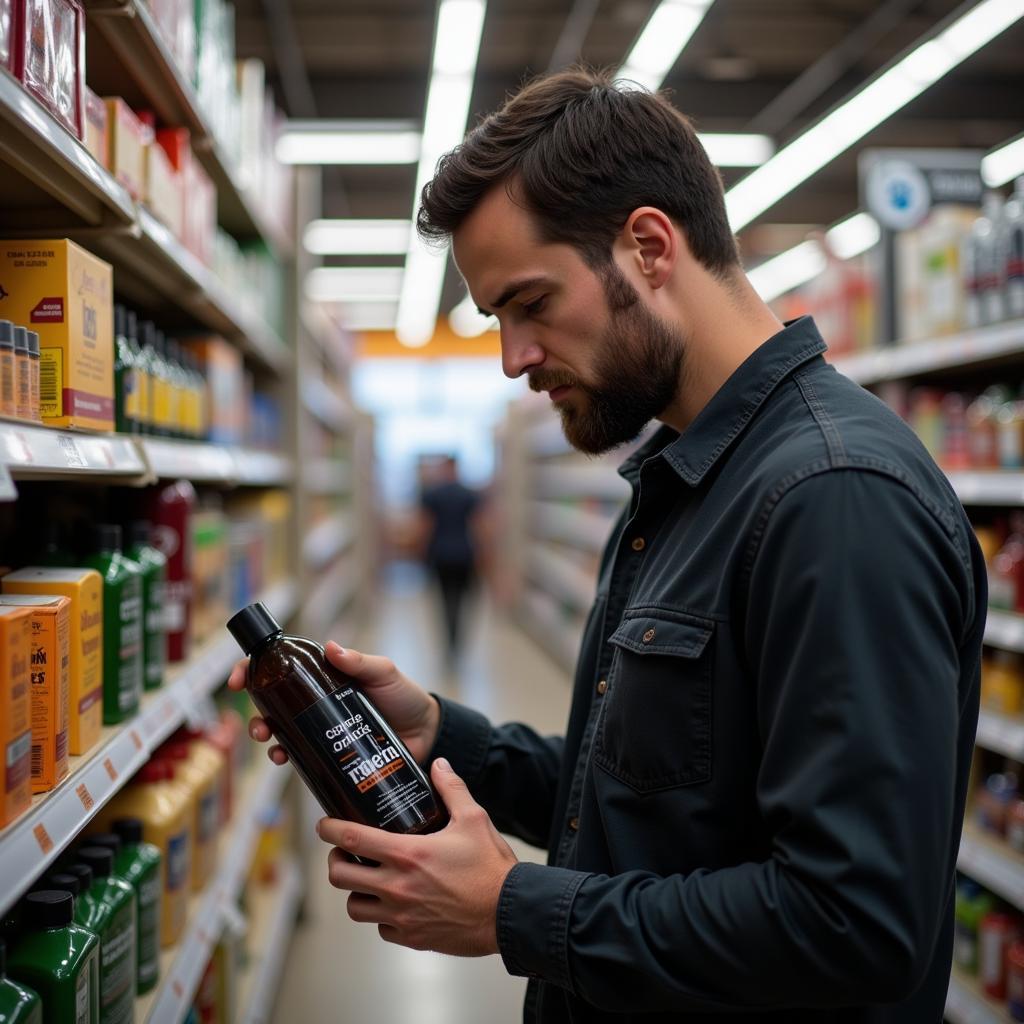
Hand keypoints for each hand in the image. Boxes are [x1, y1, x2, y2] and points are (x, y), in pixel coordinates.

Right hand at [227, 641, 441, 766]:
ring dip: (268, 737)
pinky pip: (301, 756)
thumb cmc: (405, 696)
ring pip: (281, 731)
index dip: (253, 669)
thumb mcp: (384, 673)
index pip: (282, 667)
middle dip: (256, 713)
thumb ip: (361, 662)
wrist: (427, 734)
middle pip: (273, 703)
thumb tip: (331, 648)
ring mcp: (321, 727)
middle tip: (260, 725)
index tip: (237, 680)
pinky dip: (288, 758)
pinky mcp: (330, 753)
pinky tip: (286, 761)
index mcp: (324, 676)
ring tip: (271, 745)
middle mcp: (317, 701)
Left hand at [319, 758, 517, 956]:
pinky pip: (381, 928)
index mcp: (408, 854)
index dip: (330, 830)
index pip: (352, 839)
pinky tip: (395, 903)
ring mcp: (401, 916)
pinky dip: (382, 916)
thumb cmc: (491, 867)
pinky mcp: (412, 938)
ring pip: (355, 907)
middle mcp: (397, 887)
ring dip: (356, 892)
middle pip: (340, 877)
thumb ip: (452, 788)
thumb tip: (439, 764)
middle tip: (344, 853)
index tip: (324, 824)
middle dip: (335, 861)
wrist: (510, 913)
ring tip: (367, 879)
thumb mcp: (474, 819)